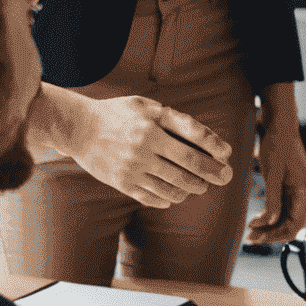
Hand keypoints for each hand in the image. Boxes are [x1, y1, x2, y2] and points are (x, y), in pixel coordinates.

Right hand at [50, 92, 232, 207]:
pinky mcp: (121, 183)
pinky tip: (176, 196)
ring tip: (201, 186)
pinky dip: (168, 199)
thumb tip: (207, 139)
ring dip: (192, 188)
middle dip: (212, 173)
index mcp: (153, 124)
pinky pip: (152, 197)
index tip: (227, 154)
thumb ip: (175, 120)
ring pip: (173, 185)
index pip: (193, 136)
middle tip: (225, 176)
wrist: (78, 128)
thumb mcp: (147, 106)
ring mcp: (133, 167)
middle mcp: (145, 146)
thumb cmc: (120, 114)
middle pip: (188, 165)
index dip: (213, 146)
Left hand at [246, 83, 305, 246]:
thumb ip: (272, 199)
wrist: (277, 119)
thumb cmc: (276, 142)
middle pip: (290, 223)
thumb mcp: (272, 172)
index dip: (275, 236)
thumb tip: (269, 222)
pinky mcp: (287, 181)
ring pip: (285, 215)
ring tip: (249, 230)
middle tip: (248, 238)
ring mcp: (296, 186)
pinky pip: (281, 205)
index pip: (294, 226)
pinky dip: (269, 213)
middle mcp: (303, 190)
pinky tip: (255, 217)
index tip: (255, 236)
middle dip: (270, 233)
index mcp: (303, 190)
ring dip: (269, 225)